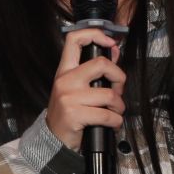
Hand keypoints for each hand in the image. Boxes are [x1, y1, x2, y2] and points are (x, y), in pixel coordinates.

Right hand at [45, 26, 126, 150]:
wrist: (53, 139)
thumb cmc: (69, 112)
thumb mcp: (77, 88)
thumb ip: (95, 70)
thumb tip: (114, 50)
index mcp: (65, 70)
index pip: (75, 39)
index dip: (95, 34)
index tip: (110, 43)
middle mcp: (65, 80)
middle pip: (101, 64)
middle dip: (119, 78)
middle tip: (118, 90)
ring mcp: (69, 97)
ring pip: (109, 95)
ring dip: (119, 107)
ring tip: (115, 112)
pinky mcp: (75, 115)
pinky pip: (107, 115)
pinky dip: (116, 121)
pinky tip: (112, 123)